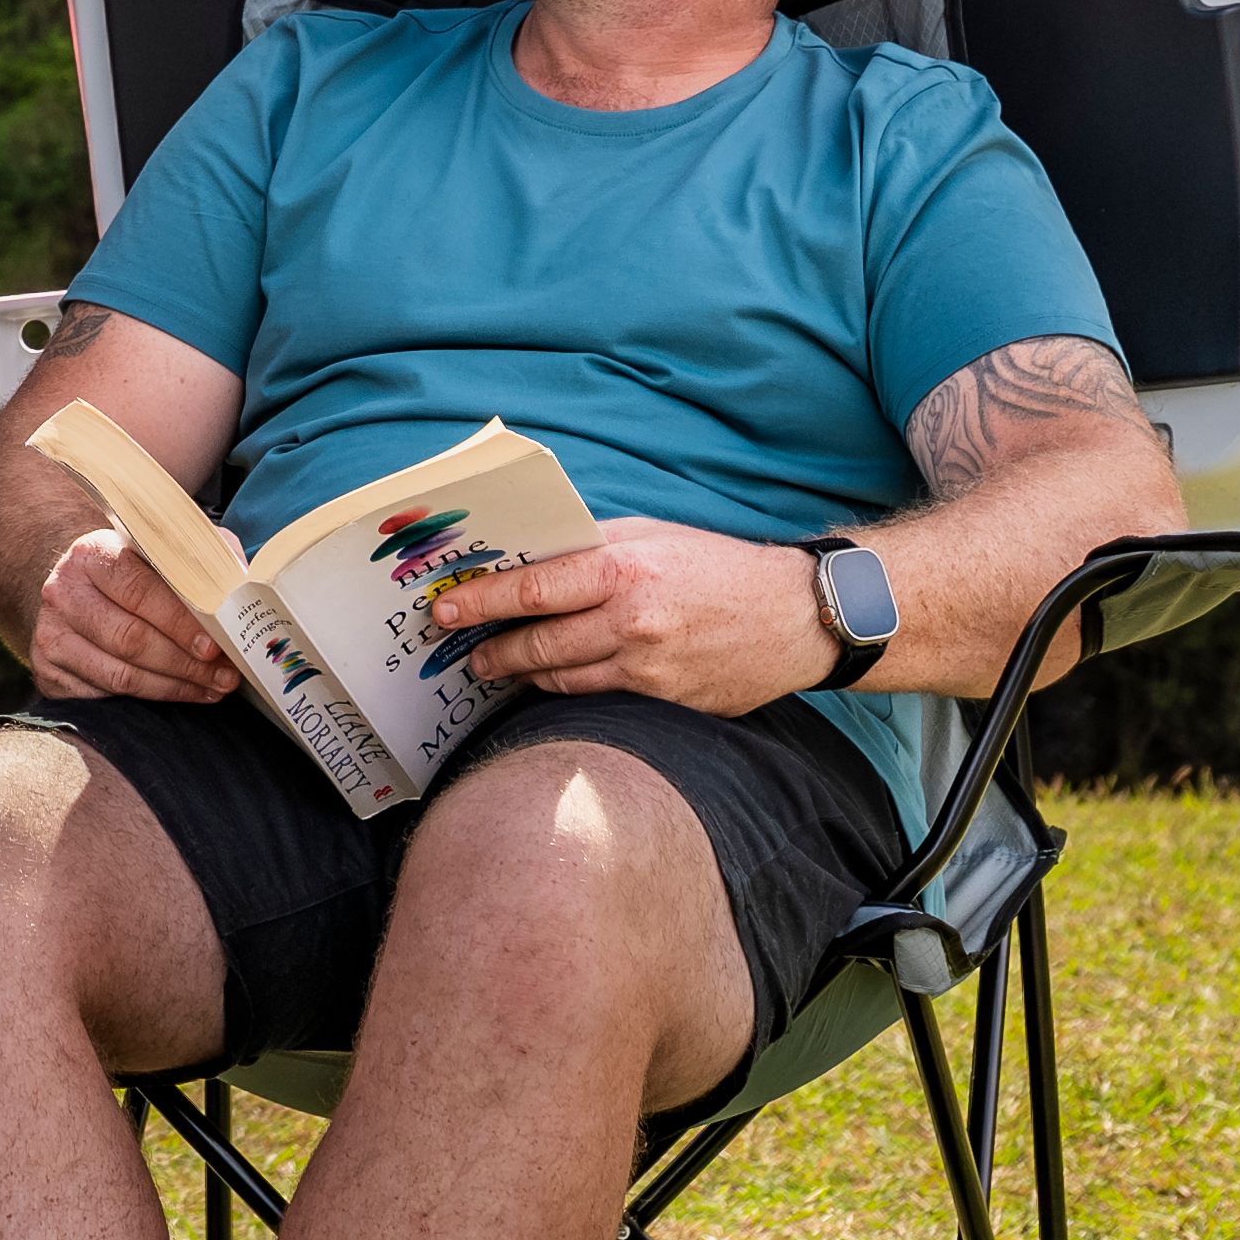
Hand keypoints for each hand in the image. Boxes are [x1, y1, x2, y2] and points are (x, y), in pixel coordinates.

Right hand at [29, 527, 238, 705]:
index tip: (215, 645)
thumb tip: (241, 584)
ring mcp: (51, 634)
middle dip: (185, 663)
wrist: (77, 590)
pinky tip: (179, 695)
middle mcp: (63, 591)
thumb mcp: (161, 550)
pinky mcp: (48, 672)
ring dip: (173, 688)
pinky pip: (105, 698)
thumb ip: (200, 558)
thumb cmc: (132, 572)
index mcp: (92, 553)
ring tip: (212, 689)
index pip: (138, 589)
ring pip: (120, 675)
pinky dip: (148, 702)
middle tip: (225, 676)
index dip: (179, 621)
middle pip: (130, 638)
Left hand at [422, 518, 841, 716]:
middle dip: (492, 650)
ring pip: (563, 679)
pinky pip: (600, 699)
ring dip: (523, 676)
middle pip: (539, 643)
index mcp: (624, 570)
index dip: (480, 603)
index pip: (532, 590)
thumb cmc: (717, 566)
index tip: (444, 611)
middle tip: (463, 654)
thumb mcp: (651, 535)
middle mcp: (633, 623)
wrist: (795, 617)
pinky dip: (567, 691)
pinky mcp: (667, 703)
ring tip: (496, 669)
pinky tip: (548, 684)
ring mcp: (650, 671)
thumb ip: (591, 548)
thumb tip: (531, 559)